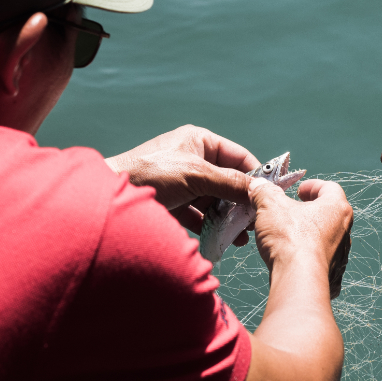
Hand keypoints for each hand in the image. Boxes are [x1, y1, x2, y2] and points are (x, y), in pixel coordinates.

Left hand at [103, 125, 263, 231]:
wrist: (109, 196)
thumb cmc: (150, 174)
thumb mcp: (196, 175)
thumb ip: (230, 183)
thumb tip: (259, 191)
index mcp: (199, 141)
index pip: (239, 156)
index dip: (256, 175)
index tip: (271, 196)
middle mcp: (192, 158)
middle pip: (227, 181)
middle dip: (241, 202)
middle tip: (256, 222)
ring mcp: (182, 181)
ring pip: (214, 200)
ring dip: (227, 217)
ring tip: (241, 236)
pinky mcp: (172, 202)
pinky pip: (198, 214)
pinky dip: (210, 226)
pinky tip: (222, 239)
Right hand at [253, 173, 351, 298]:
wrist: (299, 279)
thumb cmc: (290, 239)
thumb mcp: (270, 206)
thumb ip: (264, 192)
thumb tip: (258, 186)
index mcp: (336, 207)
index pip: (330, 187)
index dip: (312, 186)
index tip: (298, 190)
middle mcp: (344, 229)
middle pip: (329, 212)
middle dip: (310, 210)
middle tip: (292, 211)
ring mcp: (341, 252)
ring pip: (326, 236)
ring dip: (310, 233)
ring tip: (289, 235)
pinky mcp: (334, 272)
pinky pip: (322, 258)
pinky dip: (309, 254)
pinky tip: (292, 256)